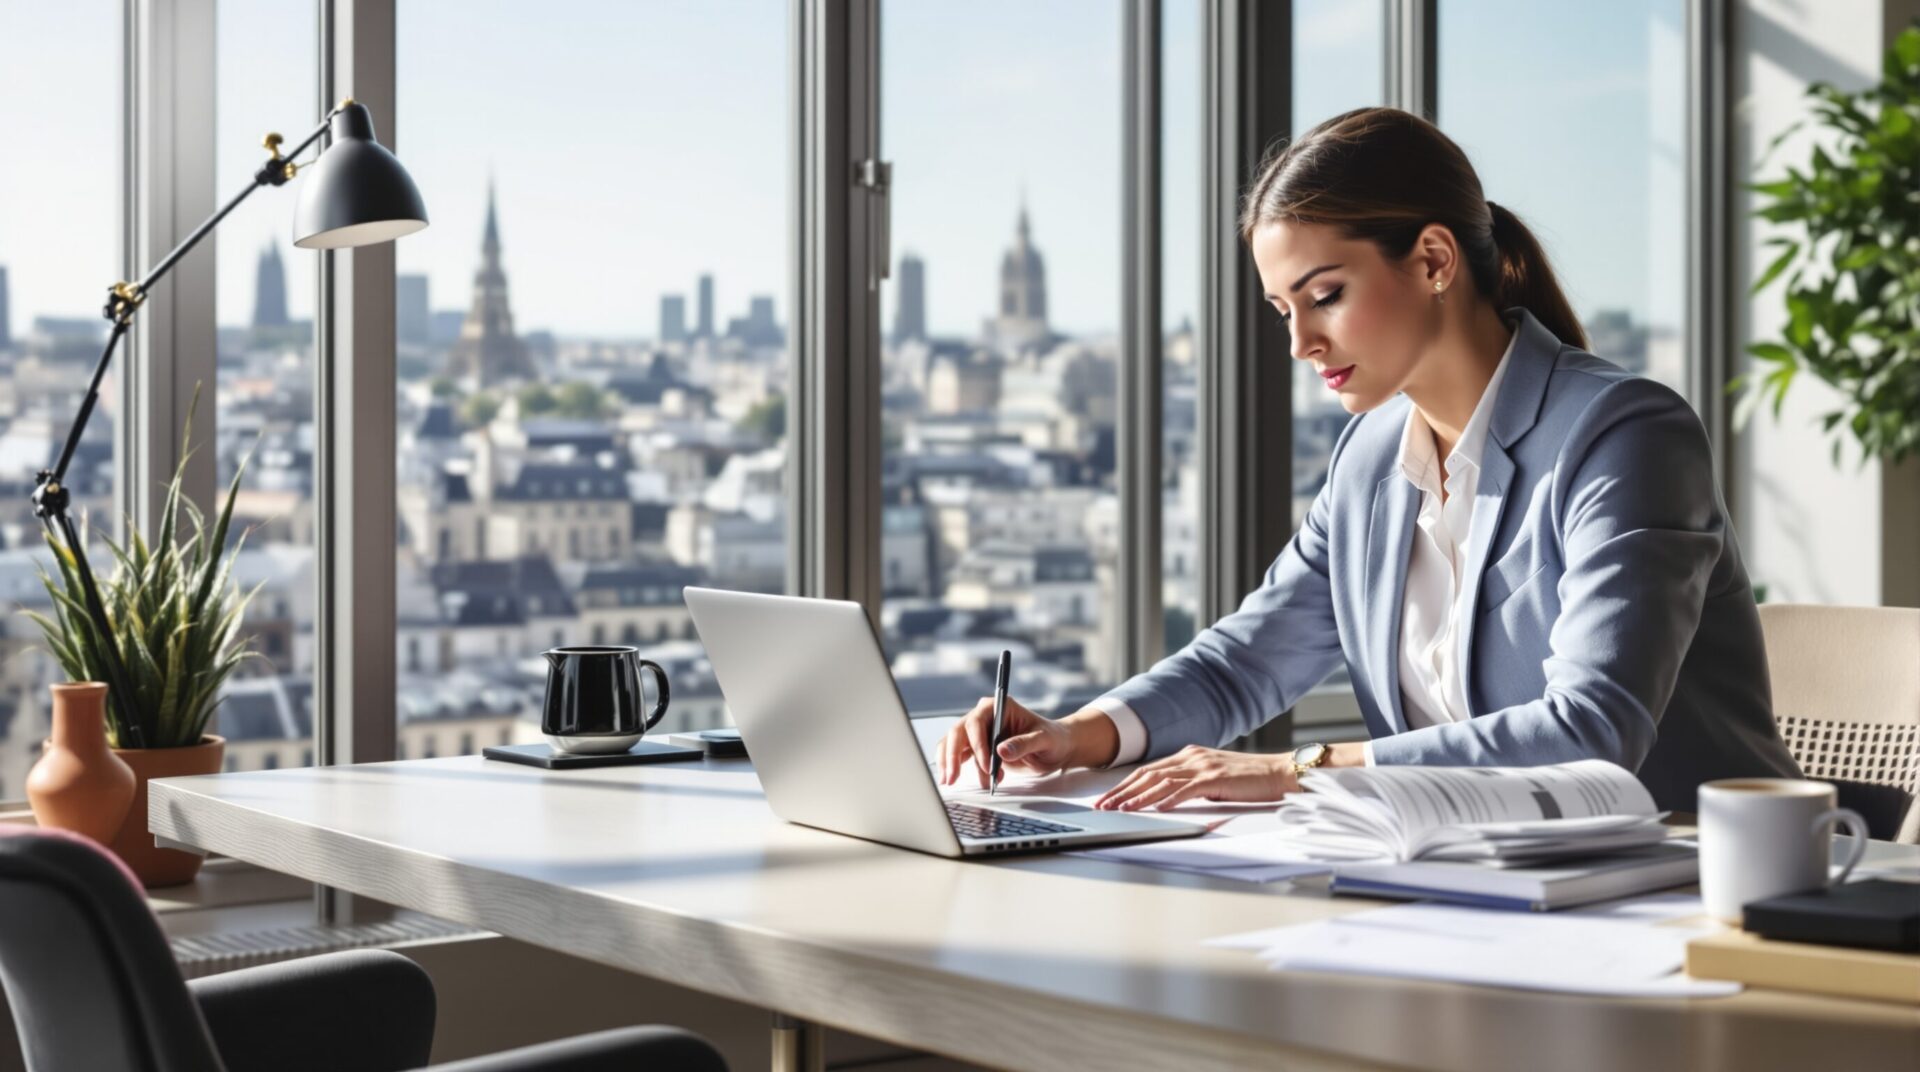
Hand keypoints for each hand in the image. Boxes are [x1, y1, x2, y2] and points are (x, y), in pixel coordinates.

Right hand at [936, 697, 1104, 789]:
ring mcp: (978, 732)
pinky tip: (954, 779)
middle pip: (958, 732)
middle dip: (953, 756)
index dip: (977, 744)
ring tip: (953, 782)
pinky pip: (958, 754)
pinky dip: (954, 767)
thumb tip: (1001, 751)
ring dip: (950, 763)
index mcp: (999, 706)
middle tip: (953, 778)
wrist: (1055, 748)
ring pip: (953, 744)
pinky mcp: (977, 747)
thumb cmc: (1052, 738)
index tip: (986, 766)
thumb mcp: (1044, 739)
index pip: (977, 721)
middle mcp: (985, 716)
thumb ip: (1023, 744)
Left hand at [1095, 746, 1299, 810]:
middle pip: (1148, 774)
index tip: (1108, 798)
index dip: (1125, 785)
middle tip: (1103, 806)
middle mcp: (1192, 757)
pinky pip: (1187, 790)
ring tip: (1121, 810)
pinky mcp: (1216, 779)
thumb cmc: (1248, 778)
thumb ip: (1191, 782)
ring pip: (1162, 782)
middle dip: (1123, 791)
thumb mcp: (1213, 776)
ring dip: (1139, 797)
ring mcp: (1203, 766)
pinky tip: (1156, 809)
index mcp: (1189, 755)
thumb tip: (1166, 798)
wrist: (1278, 772)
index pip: (1148, 770)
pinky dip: (1169, 799)